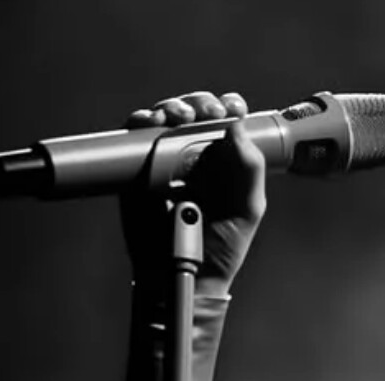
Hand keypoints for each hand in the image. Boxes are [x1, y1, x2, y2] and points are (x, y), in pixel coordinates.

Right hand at [119, 91, 265, 296]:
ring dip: (171, 107)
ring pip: (164, 117)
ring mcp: (165, 159)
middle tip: (204, 113)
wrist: (184, 273)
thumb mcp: (248, 208)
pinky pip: (134, 136)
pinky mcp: (137, 168)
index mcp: (226, 160)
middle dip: (199, 103)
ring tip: (178, 116)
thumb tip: (238, 128)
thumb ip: (250, 169)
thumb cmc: (221, 246)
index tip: (231, 108)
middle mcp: (195, 155)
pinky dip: (140, 121)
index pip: (226, 121)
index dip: (227, 106)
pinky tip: (151, 122)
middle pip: (194, 111)